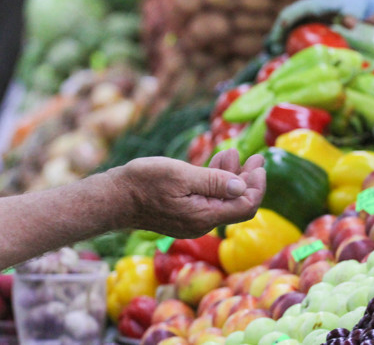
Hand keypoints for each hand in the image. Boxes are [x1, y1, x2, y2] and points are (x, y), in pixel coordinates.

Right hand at [114, 149, 264, 237]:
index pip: (245, 206)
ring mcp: (192, 220)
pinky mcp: (184, 214)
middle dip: (249, 179)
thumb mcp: (182, 175)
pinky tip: (217, 162)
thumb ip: (214, 181)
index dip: (257, 186)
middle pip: (237, 203)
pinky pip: (208, 199)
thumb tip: (243, 186)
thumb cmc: (144, 183)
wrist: (114, 198)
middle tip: (258, 156)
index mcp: (205, 216)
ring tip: (233, 152)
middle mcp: (202, 223)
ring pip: (222, 199)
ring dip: (232, 176)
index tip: (259, 164)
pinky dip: (216, 181)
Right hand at [267, 0, 373, 48]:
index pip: (292, 12)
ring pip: (287, 25)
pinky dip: (288, 40)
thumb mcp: (355, 9)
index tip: (276, 38)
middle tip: (271, 50)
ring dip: (279, 38)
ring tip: (275, 54)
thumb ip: (352, 15)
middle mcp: (305, 8)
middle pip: (285, 19)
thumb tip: (349, 24)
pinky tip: (287, 53)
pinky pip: (294, 30)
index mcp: (311, 4)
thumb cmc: (354, 4)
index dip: (282, 25)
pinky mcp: (307, 21)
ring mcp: (305, 14)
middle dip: (276, 33)